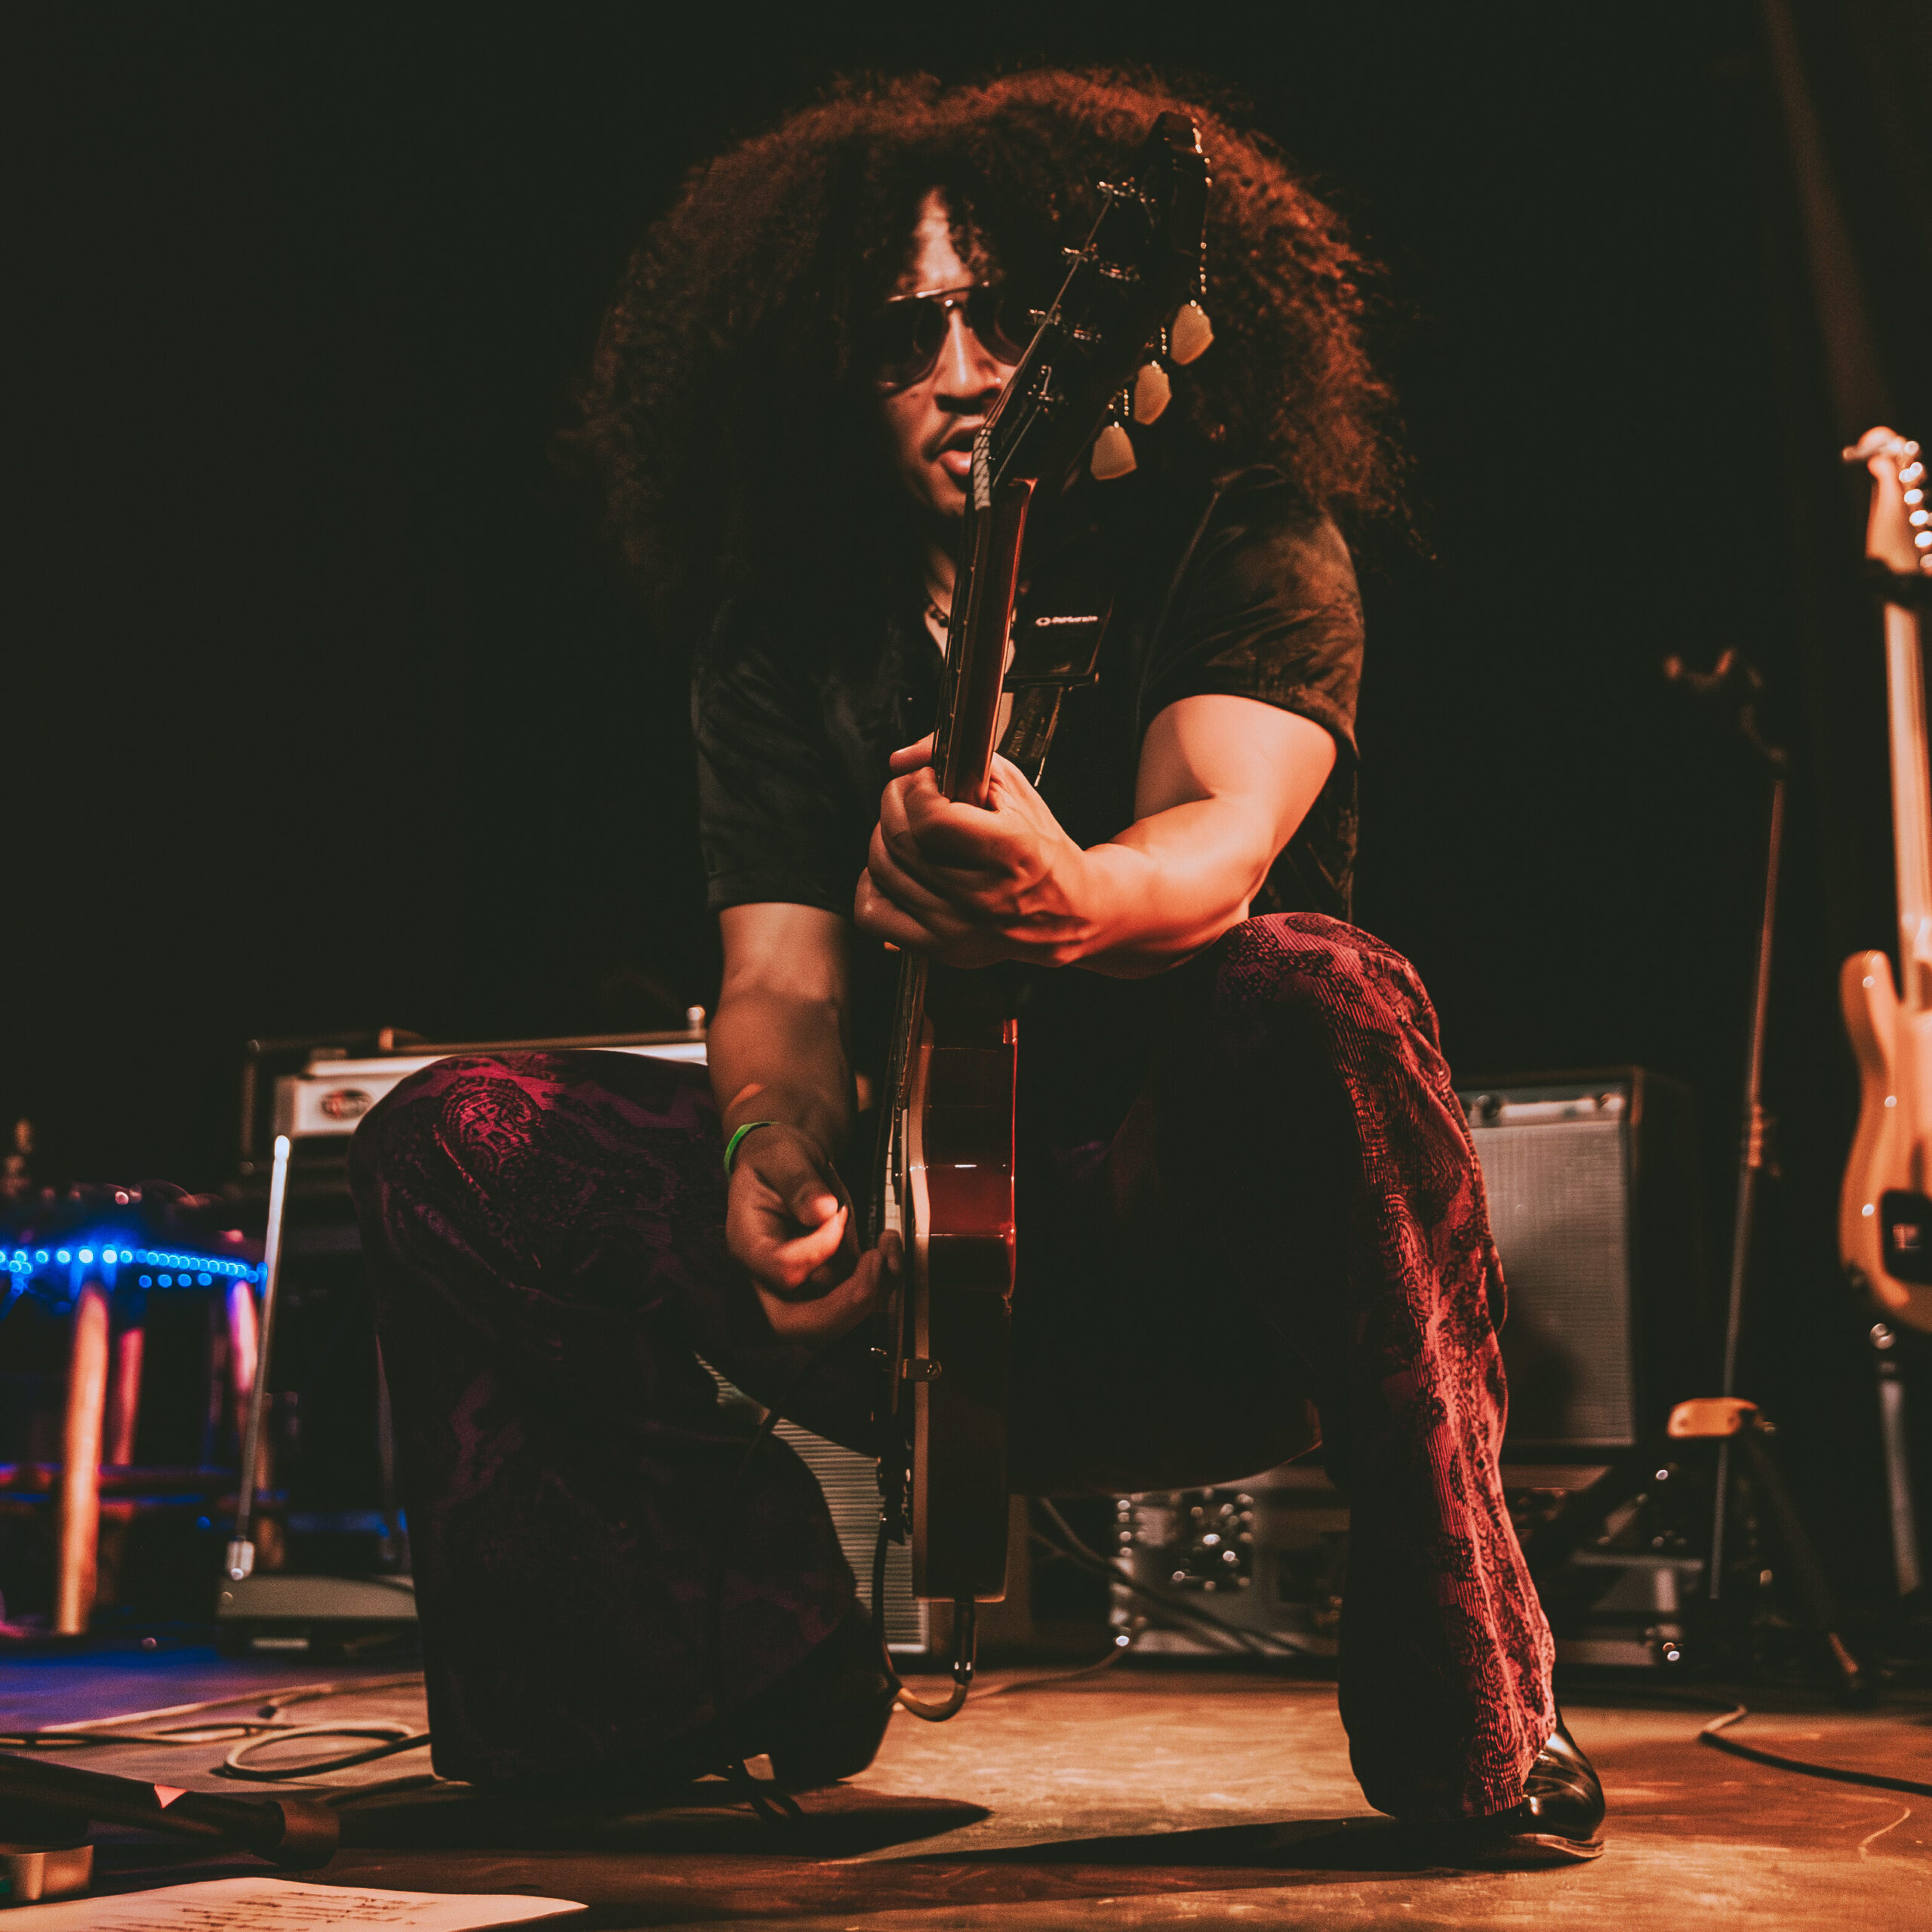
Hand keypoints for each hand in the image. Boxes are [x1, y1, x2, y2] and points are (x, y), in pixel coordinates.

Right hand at [725, 1122, 898, 1338]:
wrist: (788, 1166)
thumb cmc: (778, 1159)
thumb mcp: (782, 1156)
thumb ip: (799, 1181)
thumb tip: (823, 1211)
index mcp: (749, 1245)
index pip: (782, 1270)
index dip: (818, 1249)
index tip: (837, 1213)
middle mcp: (770, 1278)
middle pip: (798, 1324)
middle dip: (847, 1305)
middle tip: (876, 1263)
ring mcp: (801, 1287)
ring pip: (836, 1319)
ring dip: (875, 1289)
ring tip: (889, 1244)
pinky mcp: (830, 1284)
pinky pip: (858, 1301)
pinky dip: (884, 1280)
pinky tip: (889, 1244)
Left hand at [853, 735, 1094, 967]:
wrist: (1068, 911)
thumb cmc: (1039, 848)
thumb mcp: (1015, 789)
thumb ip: (961, 758)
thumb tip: (903, 760)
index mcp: (1011, 853)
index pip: (930, 819)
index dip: (918, 788)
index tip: (927, 781)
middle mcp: (983, 895)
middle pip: (900, 839)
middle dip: (894, 802)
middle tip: (909, 795)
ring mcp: (957, 926)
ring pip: (882, 869)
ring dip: (884, 836)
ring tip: (908, 829)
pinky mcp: (940, 947)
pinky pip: (873, 912)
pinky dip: (872, 884)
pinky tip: (897, 869)